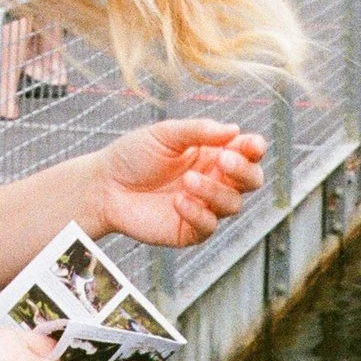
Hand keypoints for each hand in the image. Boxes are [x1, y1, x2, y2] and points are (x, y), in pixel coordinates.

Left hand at [89, 119, 266, 247]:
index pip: (248, 152)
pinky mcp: (190, 230)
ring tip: (187, 180)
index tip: (251, 144)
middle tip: (223, 159)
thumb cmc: (134, 155)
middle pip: (251, 180)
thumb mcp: (165, 134)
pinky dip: (198, 213)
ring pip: (233, 204)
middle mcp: (215, 180)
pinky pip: (209, 226)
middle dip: (244, 170)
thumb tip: (234, 129)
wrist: (105, 185)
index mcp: (214, 153)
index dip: (255, 148)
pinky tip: (178, 201)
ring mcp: (205, 206)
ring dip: (215, 190)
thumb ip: (199, 131)